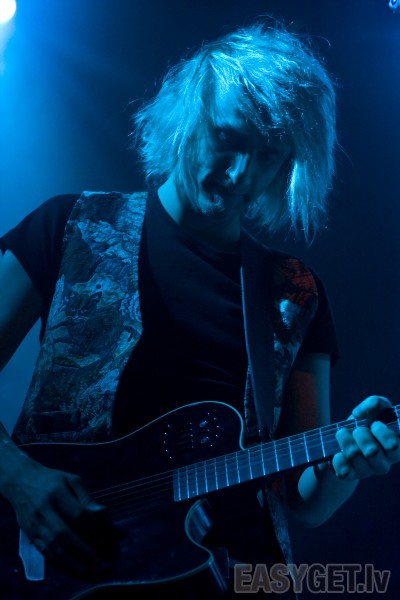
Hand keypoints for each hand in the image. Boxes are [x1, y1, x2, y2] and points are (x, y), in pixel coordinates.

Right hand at [4, 455, 118, 576]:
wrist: (21, 482)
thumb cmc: (52, 480)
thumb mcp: (72, 480)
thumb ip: (87, 498)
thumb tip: (102, 514)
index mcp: (57, 492)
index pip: (77, 513)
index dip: (94, 525)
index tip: (108, 532)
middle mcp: (44, 510)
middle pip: (64, 534)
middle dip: (83, 550)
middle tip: (100, 561)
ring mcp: (35, 524)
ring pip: (53, 547)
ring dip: (72, 561)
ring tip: (89, 568)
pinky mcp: (30, 535)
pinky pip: (45, 552)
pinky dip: (60, 562)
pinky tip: (73, 567)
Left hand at [332, 395, 399, 480]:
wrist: (342, 441)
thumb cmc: (363, 424)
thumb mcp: (372, 410)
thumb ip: (377, 403)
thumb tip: (368, 407)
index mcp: (394, 448)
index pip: (395, 446)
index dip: (384, 434)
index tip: (375, 424)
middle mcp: (383, 462)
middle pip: (372, 451)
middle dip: (361, 435)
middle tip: (357, 430)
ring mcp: (367, 471)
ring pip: (355, 456)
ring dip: (345, 440)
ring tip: (342, 433)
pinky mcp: (350, 476)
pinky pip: (343, 470)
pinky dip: (338, 459)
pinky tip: (338, 453)